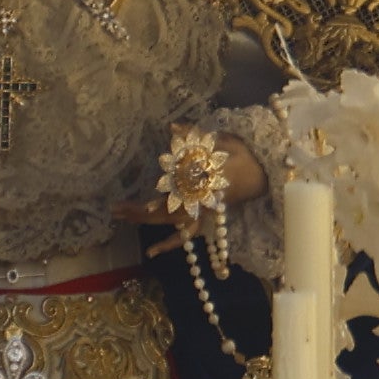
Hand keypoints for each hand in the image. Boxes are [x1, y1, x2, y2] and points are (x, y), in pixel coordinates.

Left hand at [122, 124, 271, 234]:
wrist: (262, 173)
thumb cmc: (241, 155)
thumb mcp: (221, 140)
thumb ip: (195, 135)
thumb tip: (173, 127)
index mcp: (204, 183)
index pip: (175, 194)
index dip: (159, 202)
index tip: (140, 205)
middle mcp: (200, 201)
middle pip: (166, 211)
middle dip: (140, 212)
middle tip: (116, 209)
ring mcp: (201, 211)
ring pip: (170, 223)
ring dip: (145, 221)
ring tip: (121, 216)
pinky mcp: (202, 216)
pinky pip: (183, 234)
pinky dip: (168, 243)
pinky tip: (151, 251)